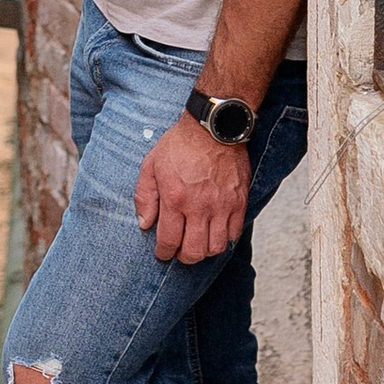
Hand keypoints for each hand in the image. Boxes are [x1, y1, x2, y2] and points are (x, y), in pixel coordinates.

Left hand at [134, 116, 249, 265]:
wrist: (213, 126)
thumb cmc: (180, 143)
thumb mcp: (151, 165)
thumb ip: (145, 196)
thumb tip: (145, 223)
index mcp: (175, 199)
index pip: (169, 241)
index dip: (164, 252)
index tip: (162, 253)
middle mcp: (200, 207)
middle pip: (195, 251)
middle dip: (184, 257)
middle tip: (180, 251)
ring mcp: (222, 206)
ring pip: (216, 247)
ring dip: (205, 250)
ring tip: (198, 242)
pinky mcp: (239, 201)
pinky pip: (235, 233)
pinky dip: (225, 238)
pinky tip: (216, 231)